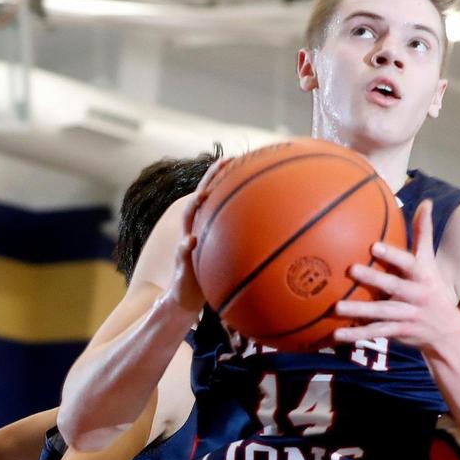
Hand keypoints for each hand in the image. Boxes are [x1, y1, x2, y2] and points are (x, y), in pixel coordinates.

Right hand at [168, 156, 231, 313]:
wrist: (186, 300)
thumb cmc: (211, 279)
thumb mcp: (230, 260)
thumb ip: (245, 247)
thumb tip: (278, 240)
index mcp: (206, 227)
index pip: (215, 196)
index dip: (223, 177)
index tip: (237, 158)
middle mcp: (194, 230)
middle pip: (200, 199)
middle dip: (210, 179)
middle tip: (223, 162)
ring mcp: (185, 245)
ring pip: (187, 220)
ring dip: (194, 206)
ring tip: (203, 195)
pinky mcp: (181, 265)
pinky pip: (182, 254)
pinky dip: (186, 246)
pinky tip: (193, 240)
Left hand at [333, 200, 459, 350]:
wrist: (448, 332)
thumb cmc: (433, 288)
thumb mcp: (430, 262)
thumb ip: (424, 233)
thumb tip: (426, 202)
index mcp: (422, 276)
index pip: (408, 263)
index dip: (392, 255)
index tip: (374, 246)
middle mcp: (416, 295)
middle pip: (393, 286)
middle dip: (374, 279)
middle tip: (351, 269)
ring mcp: (407, 315)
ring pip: (381, 313)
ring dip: (359, 311)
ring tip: (336, 307)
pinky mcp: (398, 332)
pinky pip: (375, 333)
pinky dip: (356, 335)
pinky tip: (337, 334)